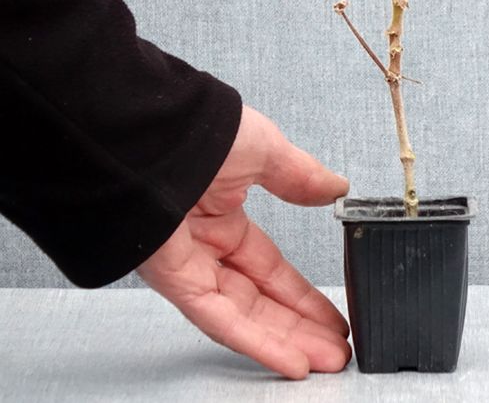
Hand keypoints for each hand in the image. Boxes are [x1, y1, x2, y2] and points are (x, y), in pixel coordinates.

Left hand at [137, 104, 351, 378]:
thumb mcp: (266, 150)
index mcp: (222, 214)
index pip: (268, 267)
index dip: (301, 292)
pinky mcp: (172, 280)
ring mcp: (187, 265)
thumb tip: (336, 188)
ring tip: (325, 360)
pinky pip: (217, 318)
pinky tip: (289, 358)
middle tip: (337, 348)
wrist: (151, 129)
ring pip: (242, 315)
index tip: (331, 311)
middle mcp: (204, 245)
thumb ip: (301, 176)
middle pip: (260, 299)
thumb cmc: (199, 128)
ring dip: (285, 340)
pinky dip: (255, 341)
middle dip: (300, 325)